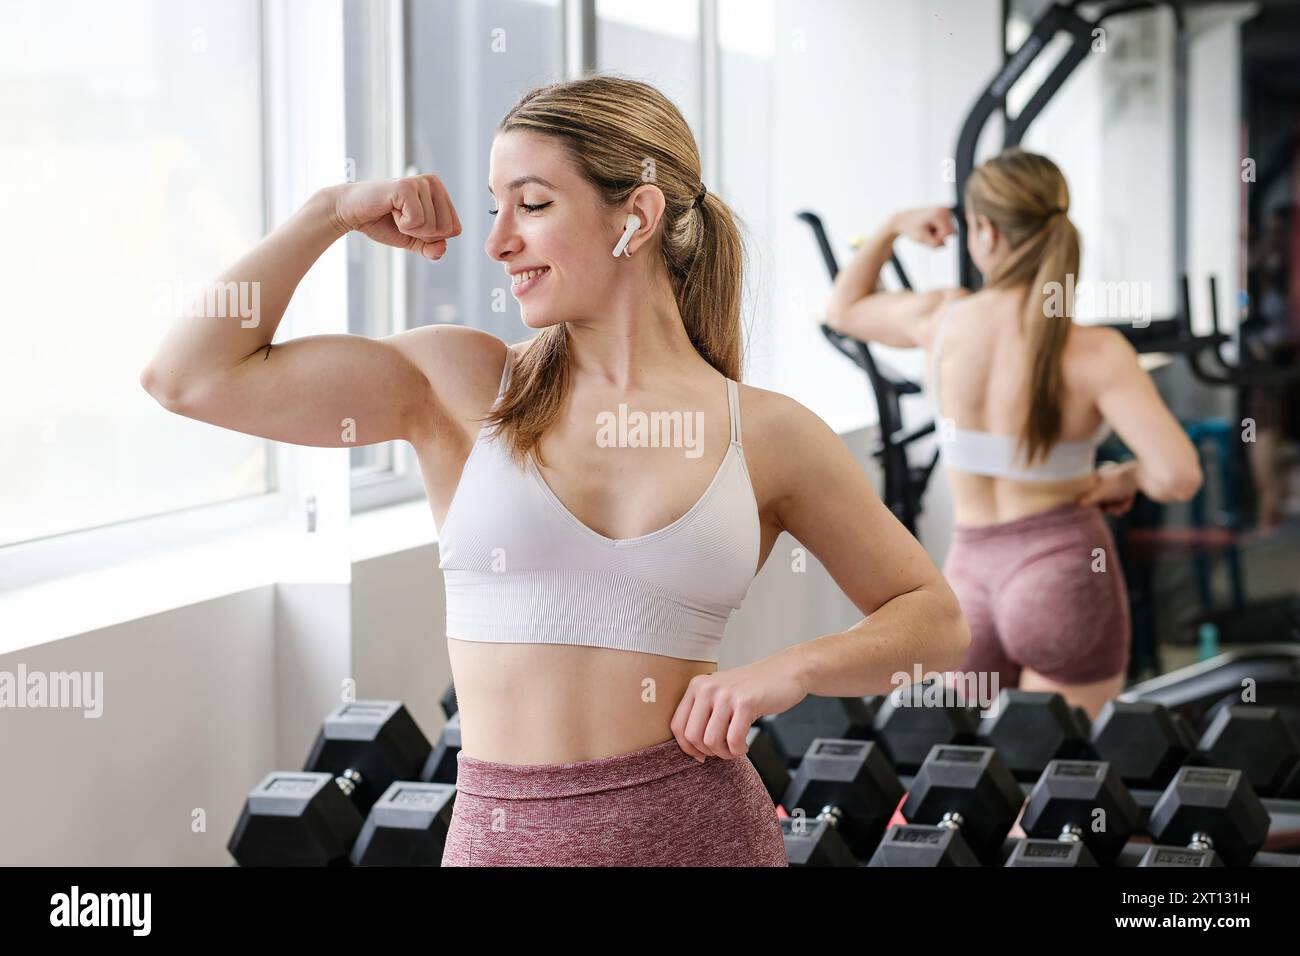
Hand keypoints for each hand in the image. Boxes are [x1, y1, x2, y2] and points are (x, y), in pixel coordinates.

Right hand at [330, 173, 461, 259]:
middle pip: (446, 229)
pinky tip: (390, 210)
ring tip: (394, 213)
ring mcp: (420, 182)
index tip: (412, 223)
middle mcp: (433, 183)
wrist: (352, 212)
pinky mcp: (406, 187)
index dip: (431, 237)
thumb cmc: (383, 222)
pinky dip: (402, 224)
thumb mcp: (414, 240)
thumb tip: (442, 248)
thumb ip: (431, 248)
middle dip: (421, 234)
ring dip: (409, 229)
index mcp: (440, 192)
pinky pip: (417, 221)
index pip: (455, 229)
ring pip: (432, 227)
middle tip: (401, 219)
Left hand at [670, 653, 807, 761]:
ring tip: (736, 748)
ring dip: (725, 753)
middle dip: (708, 752)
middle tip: (724, 751)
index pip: (677, 726)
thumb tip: (692, 750)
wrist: (786, 671)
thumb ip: (703, 715)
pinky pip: (734, 741)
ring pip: (711, 741)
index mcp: (697, 686)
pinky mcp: (745, 703)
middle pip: (692, 737)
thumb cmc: (753, 689)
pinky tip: (745, 746)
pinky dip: (739, 751)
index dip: (687, 748)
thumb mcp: (721, 694)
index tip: (701, 756)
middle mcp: (707, 687)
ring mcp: (726, 694)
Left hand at [890, 206, 955, 248]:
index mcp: (939, 213)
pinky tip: (931, 226)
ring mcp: (946, 209)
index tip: (927, 234)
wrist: (904, 219)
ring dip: (939, 233)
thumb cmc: (912, 229)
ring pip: (951, 231)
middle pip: (952, 231)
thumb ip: (935, 244)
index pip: (949, 233)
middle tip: (927, 231)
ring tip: (928, 229)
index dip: (938, 237)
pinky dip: (940, 230)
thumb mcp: (921, 239)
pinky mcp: (946, 212)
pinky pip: (948, 228)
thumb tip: (946, 244)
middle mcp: (945, 208)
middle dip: (940, 235)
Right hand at [1075, 460, 1139, 514]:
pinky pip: (1124, 499)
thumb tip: (1078, 504)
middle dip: (1107, 506)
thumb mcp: (1100, 493)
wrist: (1141, 476)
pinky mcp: (1130, 486)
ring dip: (1116, 507)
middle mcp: (1107, 477)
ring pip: (1114, 499)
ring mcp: (1119, 482)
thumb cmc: (1117, 483)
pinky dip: (1125, 503)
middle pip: (1103, 497)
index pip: (1090, 491)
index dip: (1091, 500)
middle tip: (1108, 510)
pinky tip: (1127, 504)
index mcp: (1097, 476)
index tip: (1095, 507)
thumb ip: (1088, 500)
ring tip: (1119, 510)